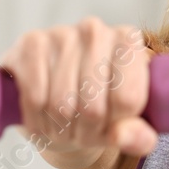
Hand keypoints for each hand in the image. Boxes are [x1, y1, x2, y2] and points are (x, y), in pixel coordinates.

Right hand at [0, 17, 156, 158]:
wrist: (53, 96)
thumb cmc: (97, 107)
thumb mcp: (123, 124)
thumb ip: (137, 135)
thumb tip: (127, 137)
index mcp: (129, 42)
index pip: (127, 100)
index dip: (115, 124)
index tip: (110, 124)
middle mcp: (96, 31)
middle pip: (93, 108)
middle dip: (85, 131)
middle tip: (81, 131)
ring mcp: (62, 34)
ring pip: (61, 106)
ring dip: (58, 129)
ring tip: (61, 125)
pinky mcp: (31, 43)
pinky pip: (35, 98)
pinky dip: (36, 120)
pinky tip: (40, 118)